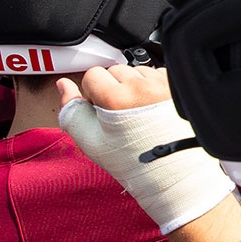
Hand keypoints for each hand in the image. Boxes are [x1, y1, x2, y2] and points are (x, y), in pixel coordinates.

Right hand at [57, 65, 233, 235]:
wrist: (171, 171)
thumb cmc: (130, 159)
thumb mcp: (90, 141)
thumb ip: (70, 109)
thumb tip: (63, 84)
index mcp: (117, 98)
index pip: (93, 74)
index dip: (93, 93)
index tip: (102, 111)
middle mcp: (142, 87)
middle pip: (116, 71)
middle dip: (114, 88)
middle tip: (121, 115)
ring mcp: (163, 85)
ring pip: (137, 71)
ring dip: (135, 86)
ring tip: (140, 113)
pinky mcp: (177, 87)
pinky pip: (158, 75)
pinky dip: (154, 87)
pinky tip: (154, 109)